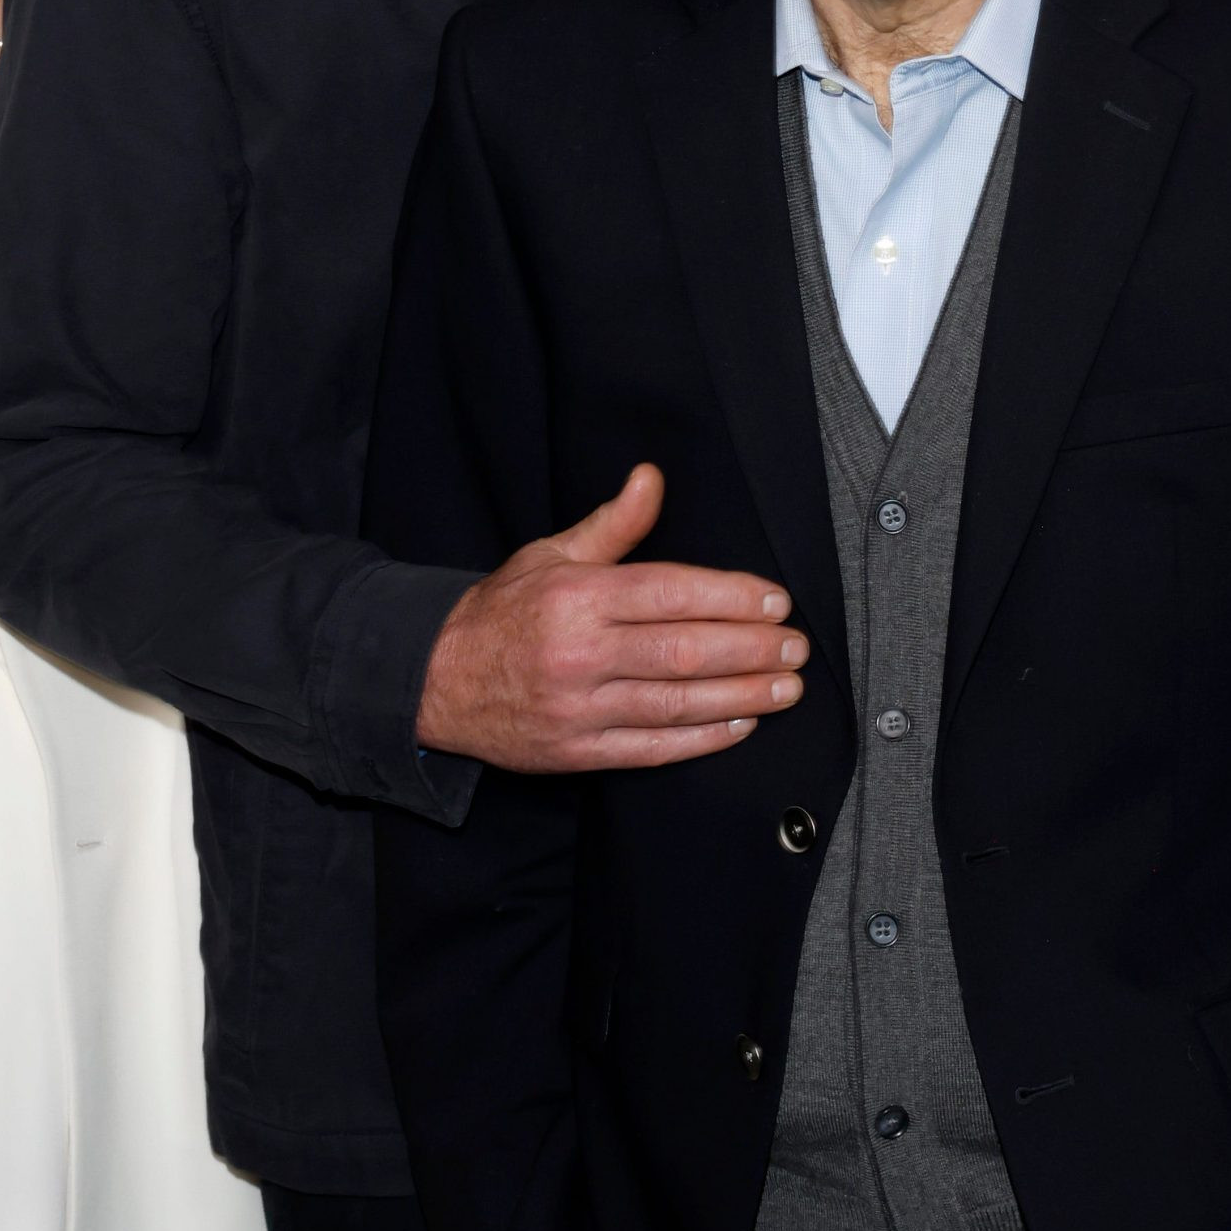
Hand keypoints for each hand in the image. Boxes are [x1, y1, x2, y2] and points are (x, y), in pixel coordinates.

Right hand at [415, 463, 806, 771]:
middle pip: (684, 650)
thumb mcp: (551, 555)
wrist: (434, 679)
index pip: (671, 593)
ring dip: (741, 696)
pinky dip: (702, 739)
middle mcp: (578, 653)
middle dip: (751, 649)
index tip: (776, 602)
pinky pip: (652, 747)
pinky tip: (740, 724)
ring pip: (676, 702)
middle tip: (796, 647)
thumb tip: (652, 478)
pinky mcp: (576, 752)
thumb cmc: (502, 613)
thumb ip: (613, 524)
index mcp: (577, 596)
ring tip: (786, 687)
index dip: (732, 598)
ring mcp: (577, 708)